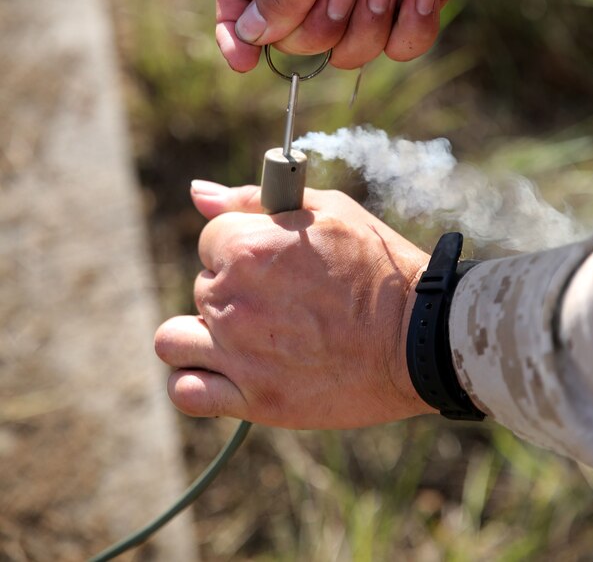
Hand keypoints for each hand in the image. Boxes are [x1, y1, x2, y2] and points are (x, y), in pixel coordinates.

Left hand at [154, 182, 433, 427]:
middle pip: (201, 287)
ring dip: (198, 335)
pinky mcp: (255, 399)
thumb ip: (251, 199)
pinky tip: (224, 373)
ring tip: (236, 337)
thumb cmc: (376, 266)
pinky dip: (195, 382)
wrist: (419, 336)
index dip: (240, 246)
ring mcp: (239, 353)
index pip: (209, 240)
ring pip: (173, 340)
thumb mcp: (324, 211)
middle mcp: (232, 299)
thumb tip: (198, 192)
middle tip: (280, 300)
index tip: (270, 262)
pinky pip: (186, 392)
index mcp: (246, 248)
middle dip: (233, 289)